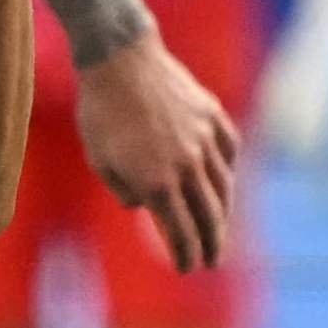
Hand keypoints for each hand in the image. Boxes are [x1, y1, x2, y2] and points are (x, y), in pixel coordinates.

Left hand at [71, 36, 238, 273]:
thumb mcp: (99, 159)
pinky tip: (223, 180)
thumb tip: (144, 206)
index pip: (179, 231)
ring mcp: (204, 140)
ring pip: (223, 186)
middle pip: (208, 215)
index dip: (185, 254)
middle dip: (211, 244)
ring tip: (219, 227)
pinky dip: (227, 169)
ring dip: (223, 212)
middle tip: (212, 261)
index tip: (187, 268)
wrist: (120, 59)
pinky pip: (228, 151)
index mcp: (156, 182)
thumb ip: (124, 189)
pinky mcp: (213, 116)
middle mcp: (187, 166)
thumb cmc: (100, 111)